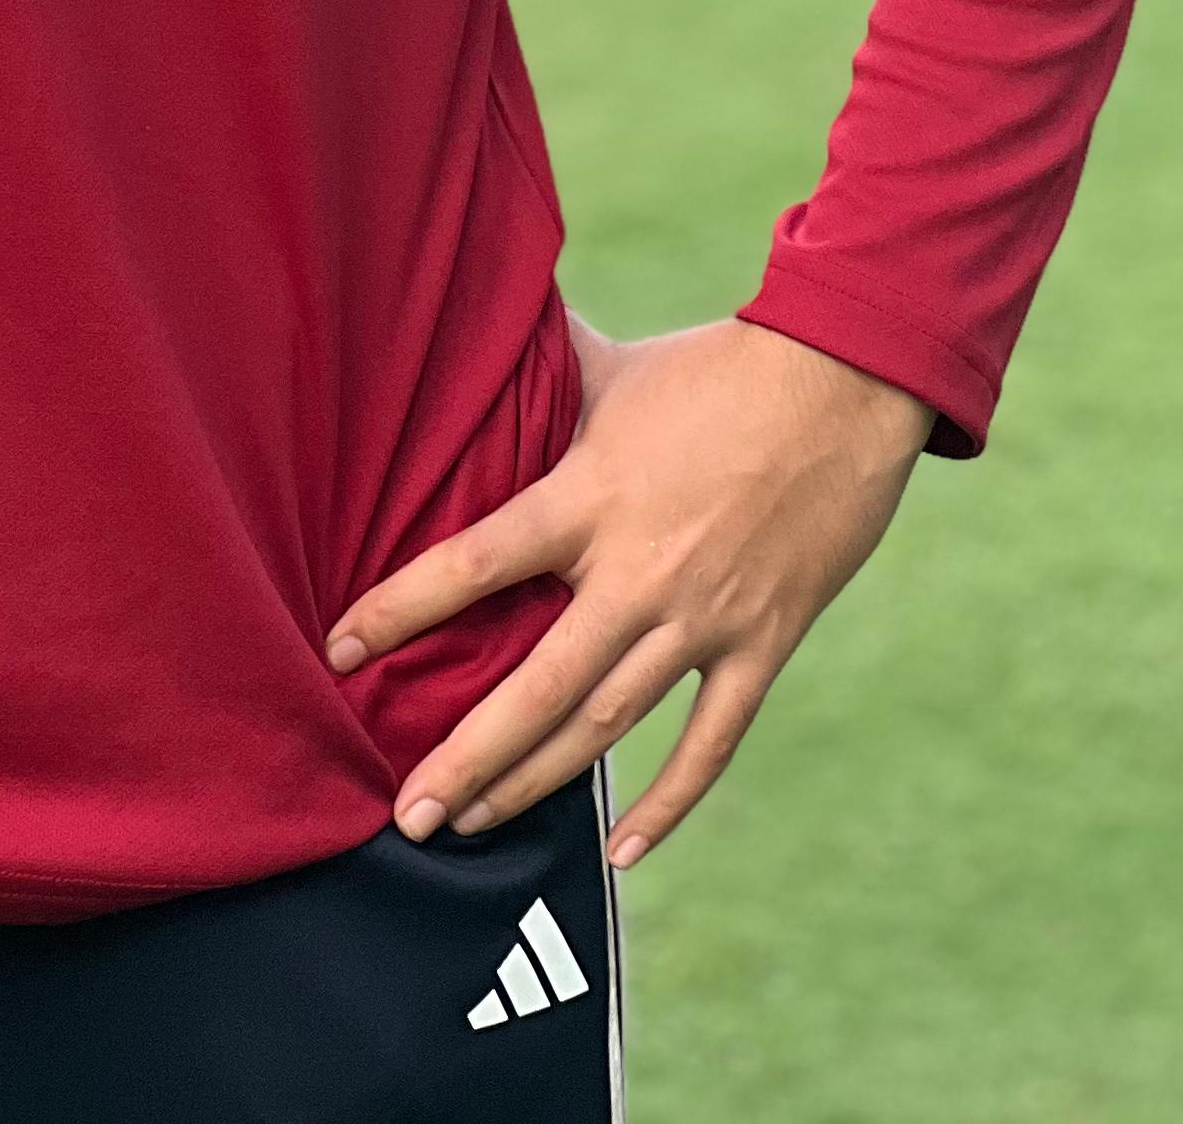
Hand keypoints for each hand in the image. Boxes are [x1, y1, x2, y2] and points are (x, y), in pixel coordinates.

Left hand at [324, 315, 926, 868]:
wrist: (844, 380)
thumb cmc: (715, 364)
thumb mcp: (613, 366)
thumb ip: (544, 373)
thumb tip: (479, 327)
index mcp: (588, 498)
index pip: (473, 565)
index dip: (399, 609)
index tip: (338, 650)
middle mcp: (637, 572)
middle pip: (536, 685)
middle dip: (467, 756)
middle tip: (407, 814)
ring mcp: (703, 617)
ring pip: (607, 724)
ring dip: (536, 782)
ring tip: (472, 823)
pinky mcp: (763, 643)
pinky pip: (710, 742)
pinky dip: (668, 804)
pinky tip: (620, 855)